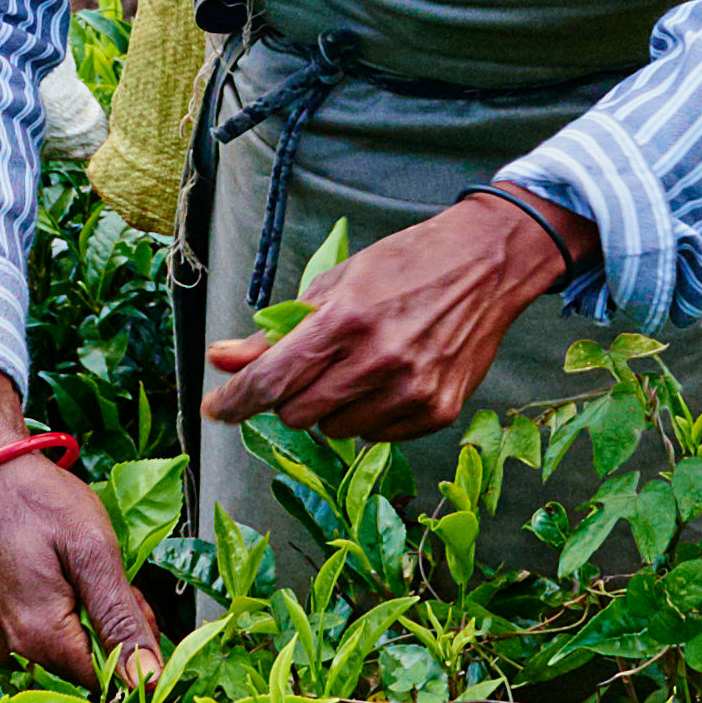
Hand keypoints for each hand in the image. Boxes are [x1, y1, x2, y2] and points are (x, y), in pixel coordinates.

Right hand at [0, 370, 160, 683]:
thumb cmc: (40, 502)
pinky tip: (70, 580)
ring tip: (90, 572)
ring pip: (72, 653)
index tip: (136, 605)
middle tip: (117, 579)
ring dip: (95, 621)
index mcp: (40, 639)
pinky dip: (71, 616)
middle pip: (90, 668)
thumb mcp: (94, 554)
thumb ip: (122, 622)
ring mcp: (2, 640)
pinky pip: (47, 639)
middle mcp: (15, 652)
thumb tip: (150, 682)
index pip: (107, 685)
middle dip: (116, 632)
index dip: (134, 651)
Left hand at [204, 187, 573, 443]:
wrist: (487, 265)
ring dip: (331, 408)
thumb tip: (221, 359)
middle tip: (308, 370)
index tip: (214, 409)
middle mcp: (379, 360)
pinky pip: (376, 436)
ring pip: (335, 430)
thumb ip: (276, 331)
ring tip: (357, 367)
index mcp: (347, 319)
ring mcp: (412, 390)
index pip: (272, 380)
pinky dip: (369, 416)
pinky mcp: (438, 411)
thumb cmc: (405, 265)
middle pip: (297, 414)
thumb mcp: (335, 285)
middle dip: (289, 397)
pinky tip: (388, 380)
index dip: (234, 401)